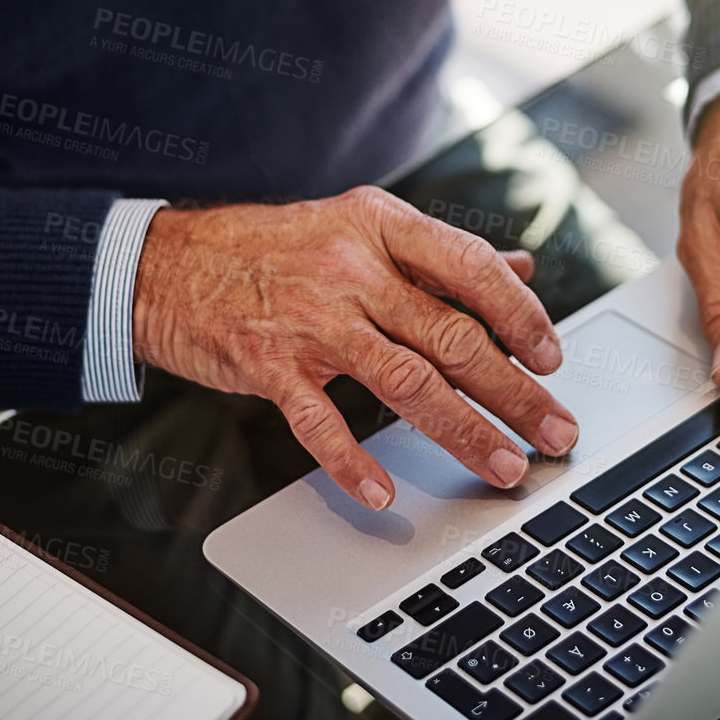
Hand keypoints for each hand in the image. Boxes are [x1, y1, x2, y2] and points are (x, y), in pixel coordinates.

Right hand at [131, 187, 577, 509]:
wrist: (164, 264)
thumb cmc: (274, 248)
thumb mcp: (361, 228)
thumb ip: (440, 255)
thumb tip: (519, 270)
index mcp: (382, 226)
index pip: (471, 269)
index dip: (521, 317)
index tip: (553, 359)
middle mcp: (352, 268)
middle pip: (452, 336)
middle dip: (514, 393)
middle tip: (555, 432)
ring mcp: (311, 319)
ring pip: (406, 382)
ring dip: (464, 431)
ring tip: (504, 466)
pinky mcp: (269, 365)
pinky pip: (320, 422)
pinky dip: (354, 463)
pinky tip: (385, 493)